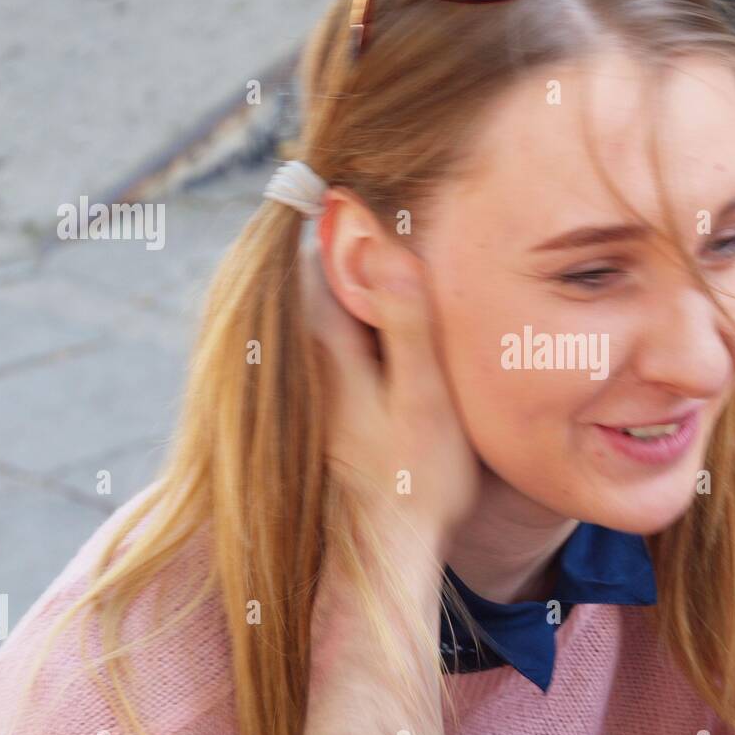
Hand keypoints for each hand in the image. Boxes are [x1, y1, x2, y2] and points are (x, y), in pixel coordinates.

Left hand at [298, 239, 479, 556]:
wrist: (388, 550)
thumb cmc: (416, 477)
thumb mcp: (424, 396)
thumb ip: (406, 321)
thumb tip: (381, 244)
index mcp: (327, 345)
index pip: (322, 253)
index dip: (349, 215)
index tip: (378, 184)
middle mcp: (310, 359)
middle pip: (324, 276)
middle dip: (354, 241)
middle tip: (396, 208)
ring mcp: (319, 384)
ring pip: (332, 308)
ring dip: (360, 278)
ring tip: (402, 250)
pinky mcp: (331, 404)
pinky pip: (341, 338)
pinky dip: (363, 316)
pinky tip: (399, 324)